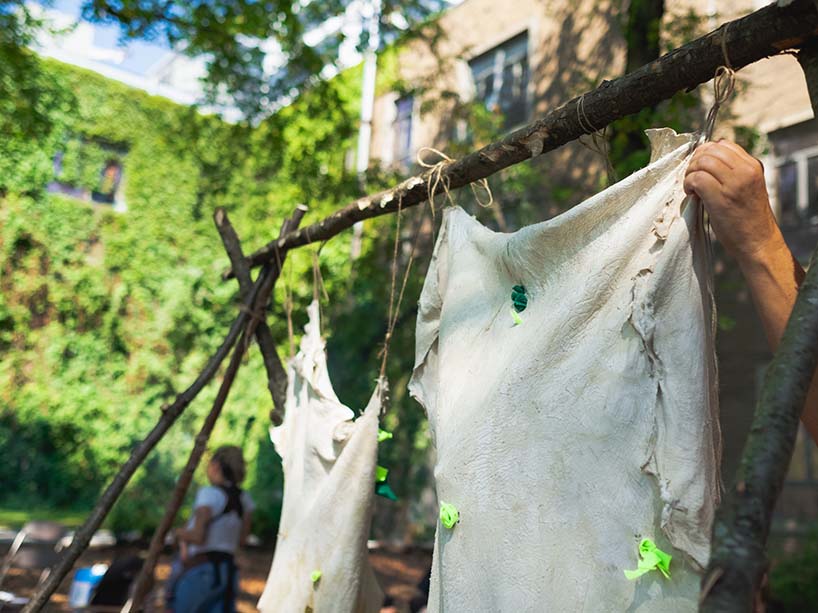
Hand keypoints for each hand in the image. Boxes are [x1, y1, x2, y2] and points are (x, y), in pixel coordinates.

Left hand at [683, 140, 781, 266]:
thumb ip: (732, 172)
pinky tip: (691, 194)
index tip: (700, 167)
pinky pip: (697, 179)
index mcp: (753, 166)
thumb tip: (706, 161)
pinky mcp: (721, 197)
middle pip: (710, 150)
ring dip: (690, 173)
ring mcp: (734, 183)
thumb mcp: (747, 187)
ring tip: (691, 187)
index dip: (706, 153)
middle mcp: (746, 170)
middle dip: (695, 161)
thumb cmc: (748, 218)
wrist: (758, 242)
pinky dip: (688, 184)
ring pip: (702, 162)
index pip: (723, 144)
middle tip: (692, 177)